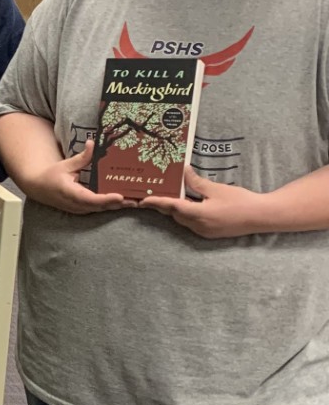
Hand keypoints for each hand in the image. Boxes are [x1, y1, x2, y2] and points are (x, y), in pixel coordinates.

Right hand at [25, 136, 126, 215]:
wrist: (38, 188)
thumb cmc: (51, 176)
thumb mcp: (65, 165)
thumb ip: (81, 157)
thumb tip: (91, 143)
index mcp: (71, 193)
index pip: (91, 199)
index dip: (106, 199)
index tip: (120, 197)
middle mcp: (76, 205)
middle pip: (101, 207)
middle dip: (119, 204)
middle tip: (137, 199)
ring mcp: (79, 209)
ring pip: (101, 210)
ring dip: (117, 206)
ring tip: (135, 201)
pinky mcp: (83, 210)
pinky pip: (99, 209)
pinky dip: (111, 206)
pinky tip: (124, 201)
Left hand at [142, 166, 263, 238]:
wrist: (261, 217)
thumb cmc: (240, 201)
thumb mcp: (216, 189)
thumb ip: (196, 182)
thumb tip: (183, 171)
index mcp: (198, 215)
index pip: (172, 207)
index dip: (157, 203)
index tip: (144, 200)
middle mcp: (198, 226)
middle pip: (175, 215)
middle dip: (165, 205)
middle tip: (154, 195)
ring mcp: (204, 232)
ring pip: (183, 220)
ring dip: (176, 210)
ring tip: (169, 197)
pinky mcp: (211, 233)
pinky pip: (193, 223)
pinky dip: (187, 214)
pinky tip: (188, 204)